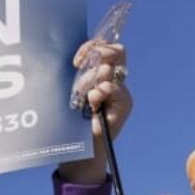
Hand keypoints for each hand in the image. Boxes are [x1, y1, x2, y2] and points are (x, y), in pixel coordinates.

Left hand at [58, 41, 130, 184]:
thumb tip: (76, 60)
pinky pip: (114, 88)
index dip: (93, 46)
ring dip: (89, 81)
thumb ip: (76, 75)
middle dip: (96, 55)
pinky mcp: (124, 103)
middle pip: (116, 51)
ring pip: (108, 70)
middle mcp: (113, 79)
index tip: (76, 61)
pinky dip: (101, 92)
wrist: (82, 148)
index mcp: (100, 73)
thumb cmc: (72, 121)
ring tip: (83, 98)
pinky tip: (93, 102)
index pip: (105, 47)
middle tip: (79, 67)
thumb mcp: (70, 93)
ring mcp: (120, 91)